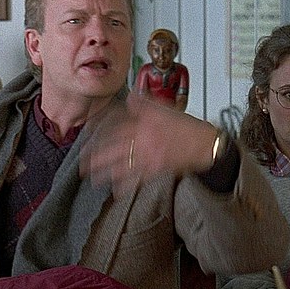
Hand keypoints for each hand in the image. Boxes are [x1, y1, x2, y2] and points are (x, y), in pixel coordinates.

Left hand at [80, 92, 217, 194]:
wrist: (207, 145)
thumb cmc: (189, 127)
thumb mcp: (167, 108)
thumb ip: (146, 103)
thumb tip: (130, 97)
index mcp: (146, 121)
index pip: (117, 124)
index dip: (100, 130)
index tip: (89, 134)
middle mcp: (144, 138)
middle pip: (114, 146)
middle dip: (96, 155)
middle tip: (82, 161)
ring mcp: (150, 155)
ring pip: (122, 164)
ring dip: (105, 171)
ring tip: (92, 177)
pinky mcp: (157, 169)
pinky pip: (137, 179)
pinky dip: (125, 186)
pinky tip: (115, 191)